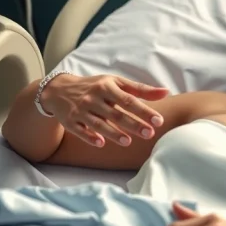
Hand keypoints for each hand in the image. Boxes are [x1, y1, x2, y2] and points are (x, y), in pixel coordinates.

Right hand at [40, 73, 169, 146]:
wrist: (59, 90)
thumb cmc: (95, 86)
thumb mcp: (116, 83)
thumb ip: (140, 89)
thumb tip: (166, 92)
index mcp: (107, 87)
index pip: (129, 100)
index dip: (144, 111)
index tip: (159, 121)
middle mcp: (94, 98)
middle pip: (116, 113)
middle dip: (133, 124)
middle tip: (150, 134)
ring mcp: (81, 110)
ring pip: (99, 123)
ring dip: (113, 133)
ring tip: (128, 142)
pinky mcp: (70, 121)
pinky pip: (81, 130)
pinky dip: (90, 136)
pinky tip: (101, 143)